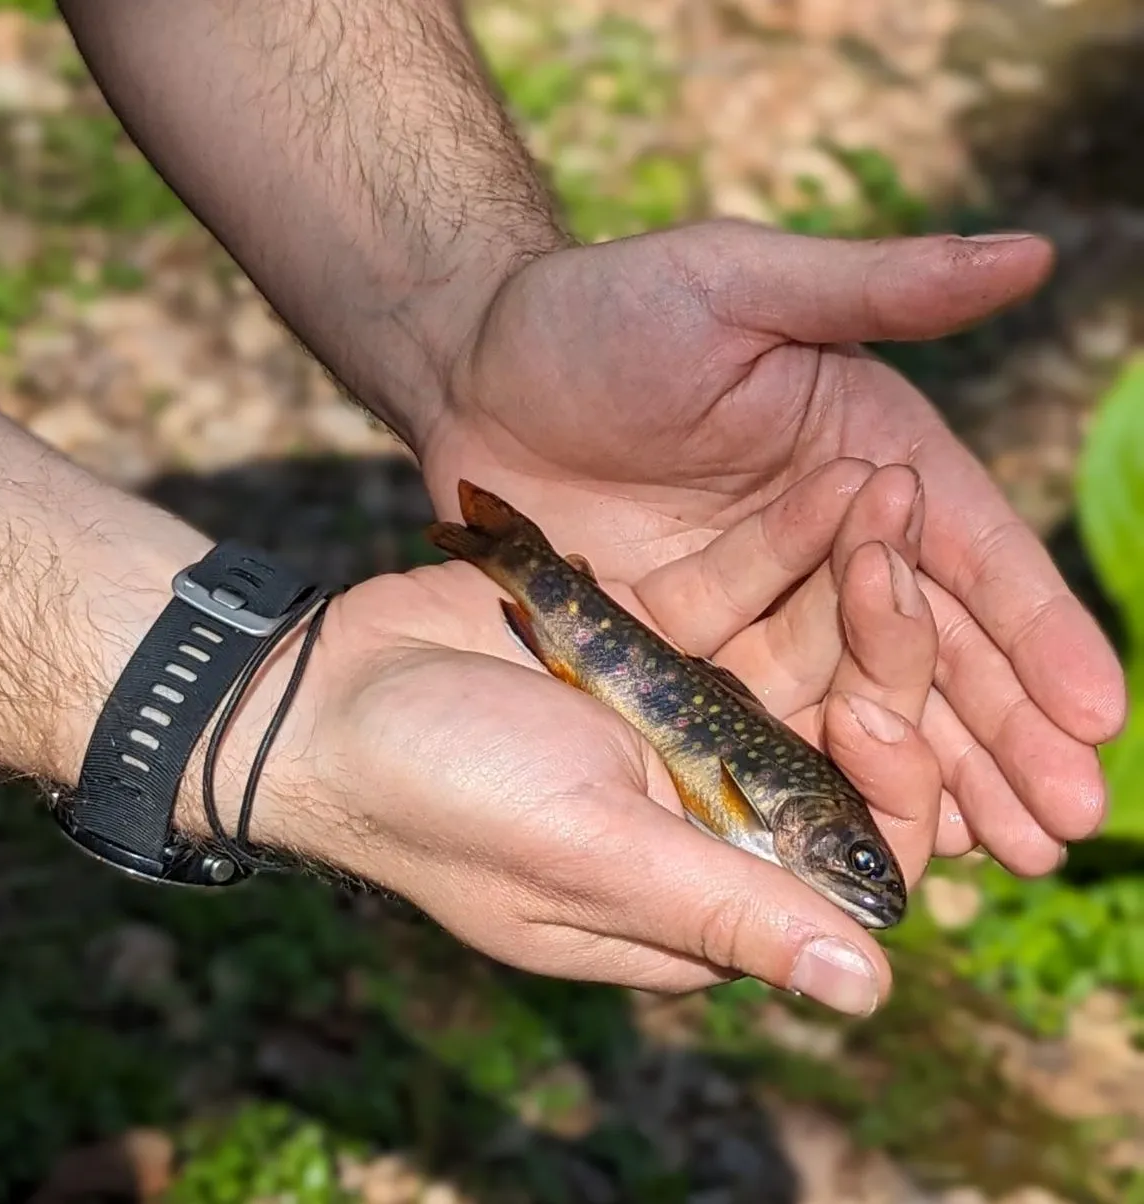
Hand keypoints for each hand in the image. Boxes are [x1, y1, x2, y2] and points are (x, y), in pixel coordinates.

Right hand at [223, 464, 938, 1014]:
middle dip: (880, 651)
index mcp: (703, 882)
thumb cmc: (443, 798)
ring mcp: (678, 714)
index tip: (880, 713)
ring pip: (798, 652)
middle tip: (897, 553)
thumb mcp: (588, 856)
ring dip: (845, 579)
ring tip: (888, 488)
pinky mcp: (645, 637)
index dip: (892, 789)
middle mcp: (706, 803)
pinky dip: (778, 546)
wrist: (326, 694)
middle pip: (836, 736)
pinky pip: (733, 593)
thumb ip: (728, 913)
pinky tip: (830, 488)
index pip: (846, 857)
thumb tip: (871, 992)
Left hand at [424, 221, 1124, 875]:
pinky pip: (769, 720)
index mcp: (865, 453)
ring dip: (936, 776)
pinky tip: (872, 836)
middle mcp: (827, 542)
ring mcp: (758, 604)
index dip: (1035, 634)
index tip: (1098, 717)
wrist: (476, 365)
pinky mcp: (687, 648)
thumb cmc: (605, 309)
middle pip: (932, 646)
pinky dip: (825, 775)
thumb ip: (876, 290)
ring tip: (1008, 856)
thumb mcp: (738, 283)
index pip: (968, 554)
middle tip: (1069, 823)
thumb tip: (1031, 254)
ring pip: (864, 700)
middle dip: (1005, 732)